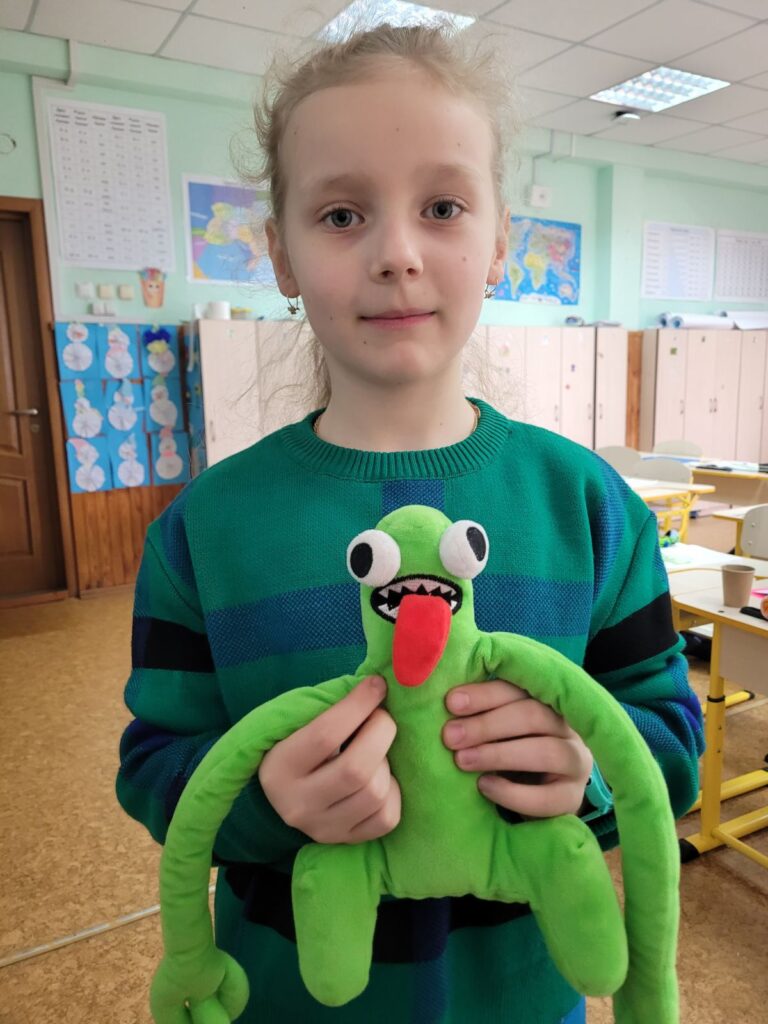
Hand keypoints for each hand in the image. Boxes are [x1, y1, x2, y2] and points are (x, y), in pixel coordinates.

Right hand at [258, 675, 400, 844]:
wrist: (284, 795)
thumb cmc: (296, 745)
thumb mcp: (298, 724)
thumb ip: (331, 708)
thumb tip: (378, 686)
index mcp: (280, 767)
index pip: (326, 734)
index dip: (359, 705)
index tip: (377, 685)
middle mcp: (298, 804)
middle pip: (357, 768)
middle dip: (381, 732)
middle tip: (381, 717)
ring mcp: (323, 828)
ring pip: (375, 793)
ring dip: (386, 763)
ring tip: (375, 750)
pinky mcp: (346, 841)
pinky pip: (387, 818)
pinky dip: (393, 792)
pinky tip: (380, 777)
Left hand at [442, 679, 592, 817]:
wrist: (534, 798)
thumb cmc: (507, 752)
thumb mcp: (495, 729)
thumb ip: (479, 714)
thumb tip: (447, 705)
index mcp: (546, 700)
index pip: (519, 689)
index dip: (485, 694)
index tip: (451, 703)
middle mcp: (567, 727)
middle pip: (534, 715)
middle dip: (487, 724)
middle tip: (450, 736)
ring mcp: (577, 762)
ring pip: (546, 751)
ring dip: (499, 754)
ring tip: (462, 761)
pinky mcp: (572, 797)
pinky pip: (547, 797)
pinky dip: (512, 792)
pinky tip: (484, 786)